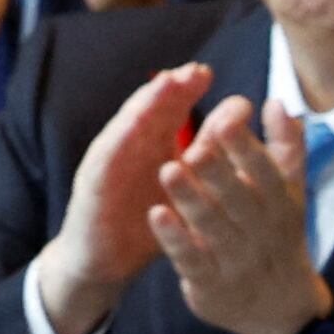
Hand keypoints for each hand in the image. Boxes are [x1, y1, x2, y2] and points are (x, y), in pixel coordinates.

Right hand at [31, 59, 210, 333]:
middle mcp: (129, 148)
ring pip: (128, 126)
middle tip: (192, 70)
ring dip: (146, 103)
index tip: (206, 74)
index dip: (186, 91)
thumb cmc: (144, 223)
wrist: (103, 263)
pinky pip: (107, 159)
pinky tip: (134, 125)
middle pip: (150, 110)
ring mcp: (109, 164)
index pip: (169, 111)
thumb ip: (206, 157)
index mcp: (152, 146)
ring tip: (165, 83)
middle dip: (170, 88)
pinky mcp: (93, 186)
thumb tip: (239, 125)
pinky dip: (120, 140)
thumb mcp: (183, 189)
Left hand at [151, 93, 331, 333]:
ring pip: (212, 227)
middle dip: (218, 172)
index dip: (247, 147)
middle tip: (194, 145)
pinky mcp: (211, 285)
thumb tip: (274, 101)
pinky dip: (174, 238)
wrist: (281, 309)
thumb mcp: (290, 194)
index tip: (227, 119)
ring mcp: (235, 260)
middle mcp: (260, 231)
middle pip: (239, 199)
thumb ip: (285, 147)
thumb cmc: (278, 235)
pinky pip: (191, 260)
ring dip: (190, 199)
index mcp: (280, 204)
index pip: (266, 172)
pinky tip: (156, 215)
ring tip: (167, 170)